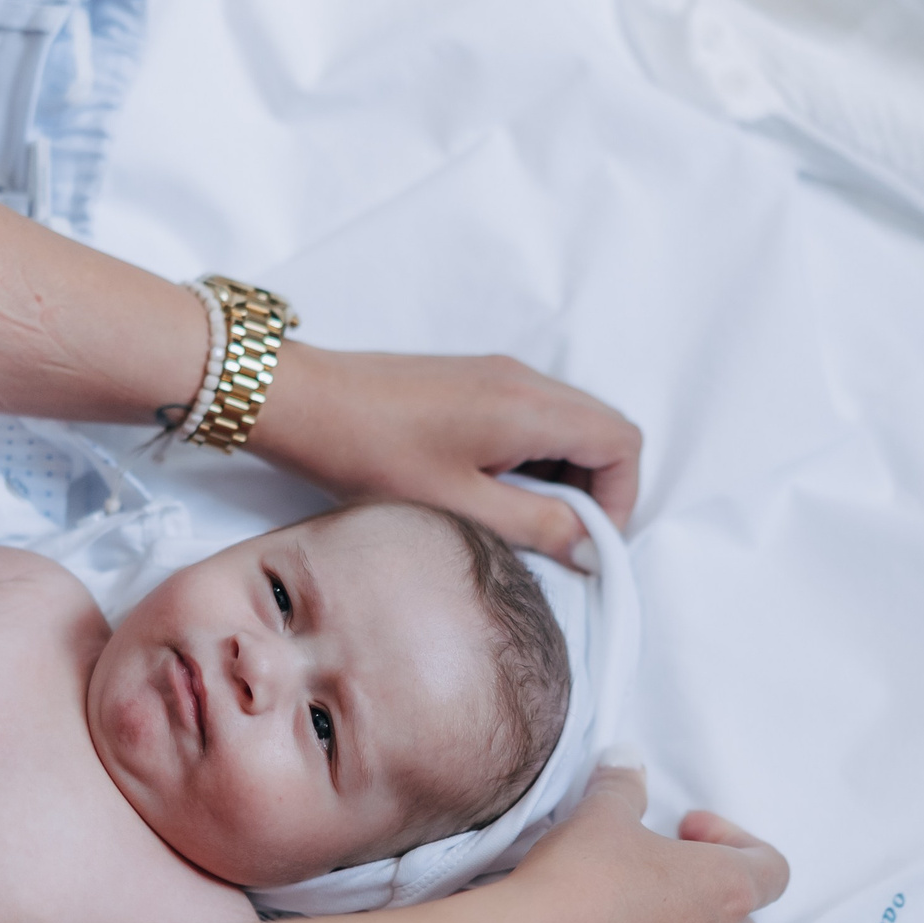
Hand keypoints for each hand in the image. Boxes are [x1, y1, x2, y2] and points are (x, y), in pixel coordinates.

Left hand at [252, 345, 642, 564]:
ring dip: (559, 476)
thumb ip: (536, 527)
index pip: (622, 441)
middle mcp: (523, 380)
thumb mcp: (459, 507)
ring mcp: (497, 375)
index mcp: (530, 406)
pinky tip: (487, 492)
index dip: (621, 498)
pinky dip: (529, 458)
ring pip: (565, 425)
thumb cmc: (369, 452)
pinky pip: (529, 417)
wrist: (301, 403)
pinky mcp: (472, 382)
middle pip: (600, 430)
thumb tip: (592, 547)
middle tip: (557, 538)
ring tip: (516, 520)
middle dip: (593, 490)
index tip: (590, 542)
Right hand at [508, 763, 788, 922]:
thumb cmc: (580, 880)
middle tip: (661, 873)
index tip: (685, 830)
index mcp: (725, 889)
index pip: (773, 868)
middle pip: (745, 921)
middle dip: (711, 895)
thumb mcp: (600, 815)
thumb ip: (622, 786)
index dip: (736, 840)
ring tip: (637, 917)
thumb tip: (627, 760)